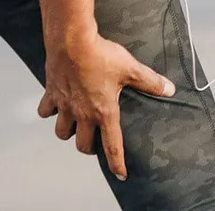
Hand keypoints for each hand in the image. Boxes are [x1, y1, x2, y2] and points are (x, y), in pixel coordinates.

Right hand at [38, 31, 175, 180]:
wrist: (72, 41)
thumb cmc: (101, 54)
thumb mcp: (130, 68)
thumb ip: (150, 82)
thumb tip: (169, 89)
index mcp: (104, 112)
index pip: (112, 146)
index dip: (117, 163)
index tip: (121, 175)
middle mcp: (82, 114)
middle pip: (83, 145)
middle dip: (90, 148)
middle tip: (96, 141)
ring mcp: (65, 106)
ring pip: (62, 133)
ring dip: (69, 132)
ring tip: (77, 125)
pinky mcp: (52, 94)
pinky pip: (45, 111)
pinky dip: (50, 112)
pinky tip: (58, 105)